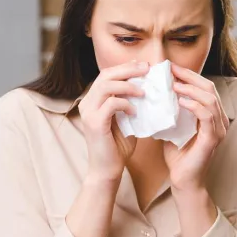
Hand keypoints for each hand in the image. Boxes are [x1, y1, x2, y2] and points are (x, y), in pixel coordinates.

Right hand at [78, 61, 148, 182]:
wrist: (107, 171)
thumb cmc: (117, 148)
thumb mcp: (126, 121)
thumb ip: (131, 105)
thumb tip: (149, 90)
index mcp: (93, 100)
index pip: (107, 75)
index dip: (125, 68)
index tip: (144, 66)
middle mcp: (87, 103)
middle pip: (105, 75)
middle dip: (128, 69)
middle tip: (147, 69)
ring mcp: (88, 113)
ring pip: (106, 86)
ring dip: (128, 85)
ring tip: (144, 91)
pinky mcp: (94, 123)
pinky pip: (111, 104)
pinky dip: (126, 104)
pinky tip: (136, 111)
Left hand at [164, 64, 228, 190]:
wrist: (183, 179)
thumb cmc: (178, 155)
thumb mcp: (173, 125)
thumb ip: (171, 109)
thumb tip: (155, 90)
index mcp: (213, 115)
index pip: (204, 87)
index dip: (188, 75)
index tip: (169, 67)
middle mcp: (220, 120)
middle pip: (209, 88)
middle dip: (189, 76)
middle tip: (170, 70)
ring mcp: (219, 129)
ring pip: (210, 99)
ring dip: (190, 89)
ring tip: (172, 84)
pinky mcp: (213, 138)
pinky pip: (207, 115)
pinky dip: (194, 105)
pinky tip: (180, 101)